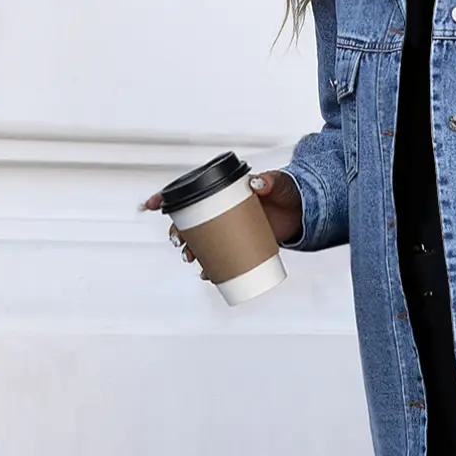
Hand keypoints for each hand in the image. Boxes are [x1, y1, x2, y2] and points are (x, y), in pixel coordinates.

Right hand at [139, 170, 304, 274]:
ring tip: (192, 259)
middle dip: (177, 233)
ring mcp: (229, 228)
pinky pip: (221, 257)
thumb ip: (269, 181)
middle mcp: (221, 210)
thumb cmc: (287, 191)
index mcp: (222, 191)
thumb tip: (258, 184)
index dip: (166, 198)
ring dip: (192, 251)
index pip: (189, 191)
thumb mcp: (278, 182)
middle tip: (180, 242)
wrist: (303, 210)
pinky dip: (213, 267)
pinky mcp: (241, 244)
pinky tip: (208, 274)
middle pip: (189, 221)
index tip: (152, 204)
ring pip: (202, 241)